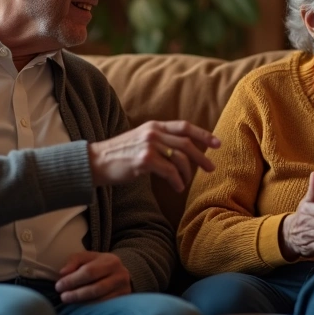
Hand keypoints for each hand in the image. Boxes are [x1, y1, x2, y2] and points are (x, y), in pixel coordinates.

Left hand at [55, 251, 131, 302]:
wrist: (121, 274)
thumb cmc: (99, 265)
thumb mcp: (87, 258)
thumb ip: (74, 261)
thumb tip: (63, 273)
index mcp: (110, 261)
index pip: (89, 271)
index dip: (72, 280)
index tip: (59, 286)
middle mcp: (120, 275)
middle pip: (96, 288)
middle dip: (76, 294)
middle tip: (63, 297)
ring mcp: (123, 289)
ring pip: (100, 300)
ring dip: (82, 303)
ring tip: (69, 302)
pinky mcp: (123, 301)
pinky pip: (105, 308)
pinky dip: (90, 309)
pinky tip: (80, 309)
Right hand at [88, 120, 220, 192]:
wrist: (95, 162)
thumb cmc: (119, 155)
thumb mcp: (140, 140)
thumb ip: (160, 141)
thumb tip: (181, 154)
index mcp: (154, 126)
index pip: (184, 126)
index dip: (203, 134)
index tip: (218, 143)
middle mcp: (153, 132)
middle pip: (186, 143)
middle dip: (202, 156)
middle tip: (211, 168)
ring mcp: (149, 145)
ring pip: (180, 158)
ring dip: (187, 173)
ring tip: (185, 183)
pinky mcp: (145, 160)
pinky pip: (170, 171)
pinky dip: (177, 181)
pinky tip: (177, 188)